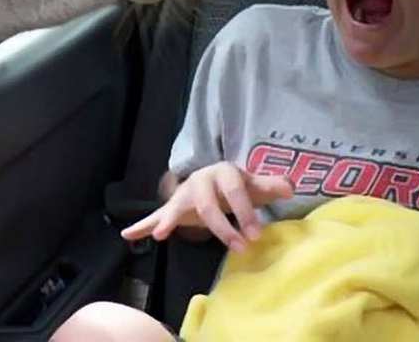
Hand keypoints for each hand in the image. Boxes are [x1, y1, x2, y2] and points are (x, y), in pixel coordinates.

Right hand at [120, 162, 293, 252]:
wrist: (214, 179)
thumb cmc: (236, 185)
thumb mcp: (254, 184)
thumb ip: (270, 185)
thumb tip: (290, 187)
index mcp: (223, 172)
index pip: (234, 189)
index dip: (245, 211)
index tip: (256, 234)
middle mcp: (200, 181)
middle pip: (208, 204)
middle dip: (223, 226)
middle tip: (240, 247)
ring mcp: (183, 194)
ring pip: (177, 208)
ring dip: (170, 221)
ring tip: (161, 234)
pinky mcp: (172, 207)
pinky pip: (155, 216)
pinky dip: (142, 225)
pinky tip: (128, 233)